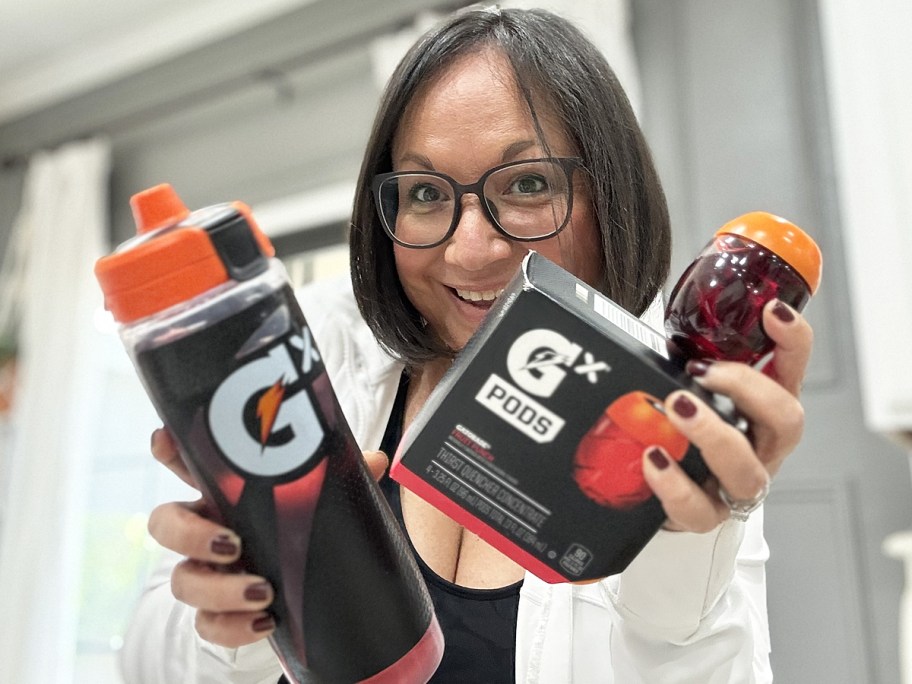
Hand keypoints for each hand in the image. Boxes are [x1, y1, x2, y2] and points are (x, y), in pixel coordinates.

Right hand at [148, 427, 389, 647]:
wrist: (302, 592)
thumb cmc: (302, 530)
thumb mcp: (320, 502)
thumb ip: (341, 479)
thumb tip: (377, 461)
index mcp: (224, 494)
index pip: (187, 465)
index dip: (169, 450)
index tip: (164, 439)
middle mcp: (205, 530)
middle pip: (165, 525)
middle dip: (190, 535)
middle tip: (233, 544)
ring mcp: (206, 574)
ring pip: (182, 581)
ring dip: (219, 588)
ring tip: (263, 591)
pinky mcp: (216, 613)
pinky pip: (207, 625)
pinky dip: (232, 627)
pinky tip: (266, 622)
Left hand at [642, 299, 812, 531]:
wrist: (664, 488)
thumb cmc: (681, 428)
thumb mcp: (687, 386)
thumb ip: (681, 359)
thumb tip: (629, 317)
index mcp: (764, 407)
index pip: (793, 367)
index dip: (793, 339)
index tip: (772, 311)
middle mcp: (762, 446)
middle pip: (786, 420)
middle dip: (748, 389)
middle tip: (705, 371)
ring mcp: (738, 484)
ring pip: (746, 470)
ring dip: (713, 434)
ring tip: (677, 407)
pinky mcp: (706, 515)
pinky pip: (698, 509)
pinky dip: (674, 484)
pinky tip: (653, 459)